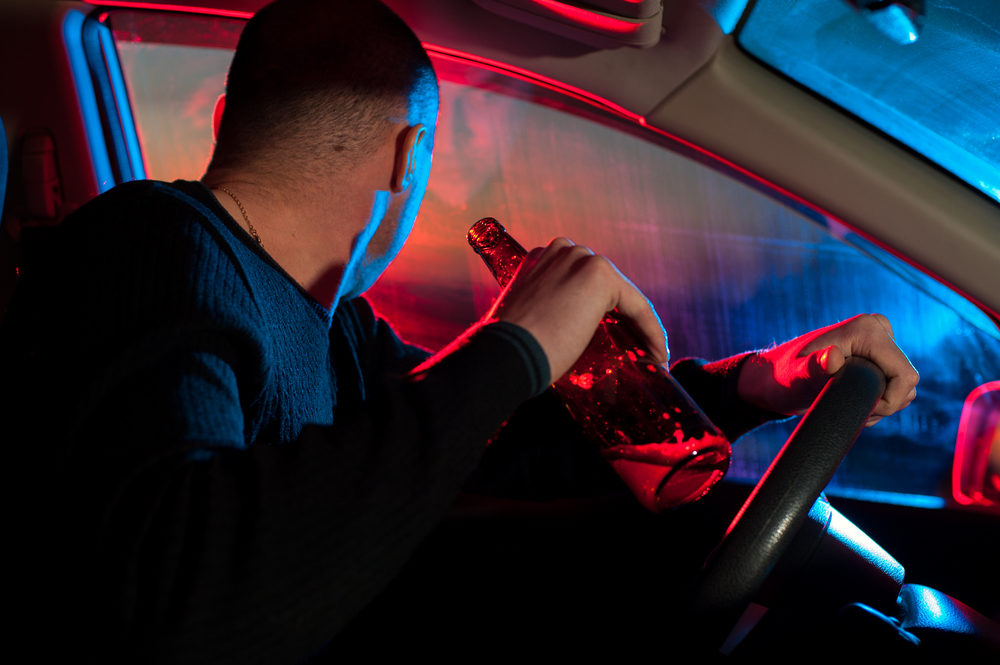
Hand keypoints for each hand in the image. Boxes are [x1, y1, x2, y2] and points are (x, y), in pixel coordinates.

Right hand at [487, 238, 667, 380]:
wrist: (505, 355)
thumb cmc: (512, 350)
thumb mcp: (528, 321)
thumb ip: (546, 314)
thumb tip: (561, 334)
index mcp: (541, 259)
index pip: (584, 284)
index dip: (602, 315)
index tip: (611, 344)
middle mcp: (564, 252)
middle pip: (608, 288)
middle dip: (623, 321)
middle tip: (634, 354)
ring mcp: (583, 261)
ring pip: (626, 298)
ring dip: (640, 328)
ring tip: (647, 357)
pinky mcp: (602, 279)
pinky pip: (639, 308)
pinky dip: (652, 332)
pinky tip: (656, 356)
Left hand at [737, 314, 918, 424]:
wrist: (773, 378)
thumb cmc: (782, 379)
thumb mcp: (796, 378)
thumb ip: (812, 368)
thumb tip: (833, 358)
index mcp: (867, 330)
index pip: (905, 376)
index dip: (888, 402)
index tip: (858, 410)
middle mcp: (878, 328)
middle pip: (907, 381)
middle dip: (884, 404)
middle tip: (846, 408)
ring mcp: (880, 338)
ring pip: (903, 385)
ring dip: (881, 403)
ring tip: (845, 403)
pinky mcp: (878, 351)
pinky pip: (895, 383)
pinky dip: (880, 398)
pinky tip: (852, 400)